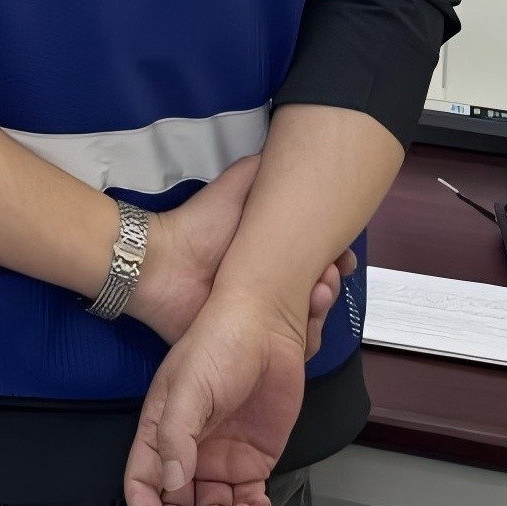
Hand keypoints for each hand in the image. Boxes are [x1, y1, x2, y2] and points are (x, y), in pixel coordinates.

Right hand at [126, 292, 307, 505]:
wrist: (268, 326)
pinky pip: (245, 501)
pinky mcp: (251, 460)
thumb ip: (175, 436)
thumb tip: (170, 482)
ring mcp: (219, 457)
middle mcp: (186, 450)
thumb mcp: (188, 386)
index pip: (142, 485)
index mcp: (158, 431)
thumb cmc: (219, 341)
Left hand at [131, 161, 354, 348]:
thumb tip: (288, 153)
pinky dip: (303, 343)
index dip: (333, 258)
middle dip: (330, 283)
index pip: (314, 260)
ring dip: (321, 309)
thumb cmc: (200, 226)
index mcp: (269, 254)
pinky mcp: (249, 343)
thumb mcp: (235, 189)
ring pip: (307, 322)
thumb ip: (259, 171)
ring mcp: (260, 317)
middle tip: (330, 273)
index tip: (342, 254)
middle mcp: (269, 286)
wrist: (163, 266)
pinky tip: (307, 326)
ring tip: (319, 292)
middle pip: (316, 291)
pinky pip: (287, 352)